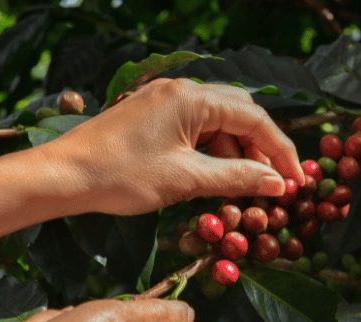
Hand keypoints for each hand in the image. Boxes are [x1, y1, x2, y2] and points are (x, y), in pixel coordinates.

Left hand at [42, 78, 303, 215]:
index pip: (255, 118)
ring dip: (235, 155)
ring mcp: (165, 102)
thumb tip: (277, 184)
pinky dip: (211, 154)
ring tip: (244, 190)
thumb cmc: (122, 176)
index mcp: (193, 98)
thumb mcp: (186, 179)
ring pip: (218, 124)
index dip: (281, 151)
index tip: (297, 181)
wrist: (63, 176)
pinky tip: (214, 180)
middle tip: (274, 184)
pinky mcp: (152, 117)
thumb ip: (237, 178)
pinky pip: (195, 130)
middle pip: (239, 114)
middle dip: (260, 150)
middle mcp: (182, 91)